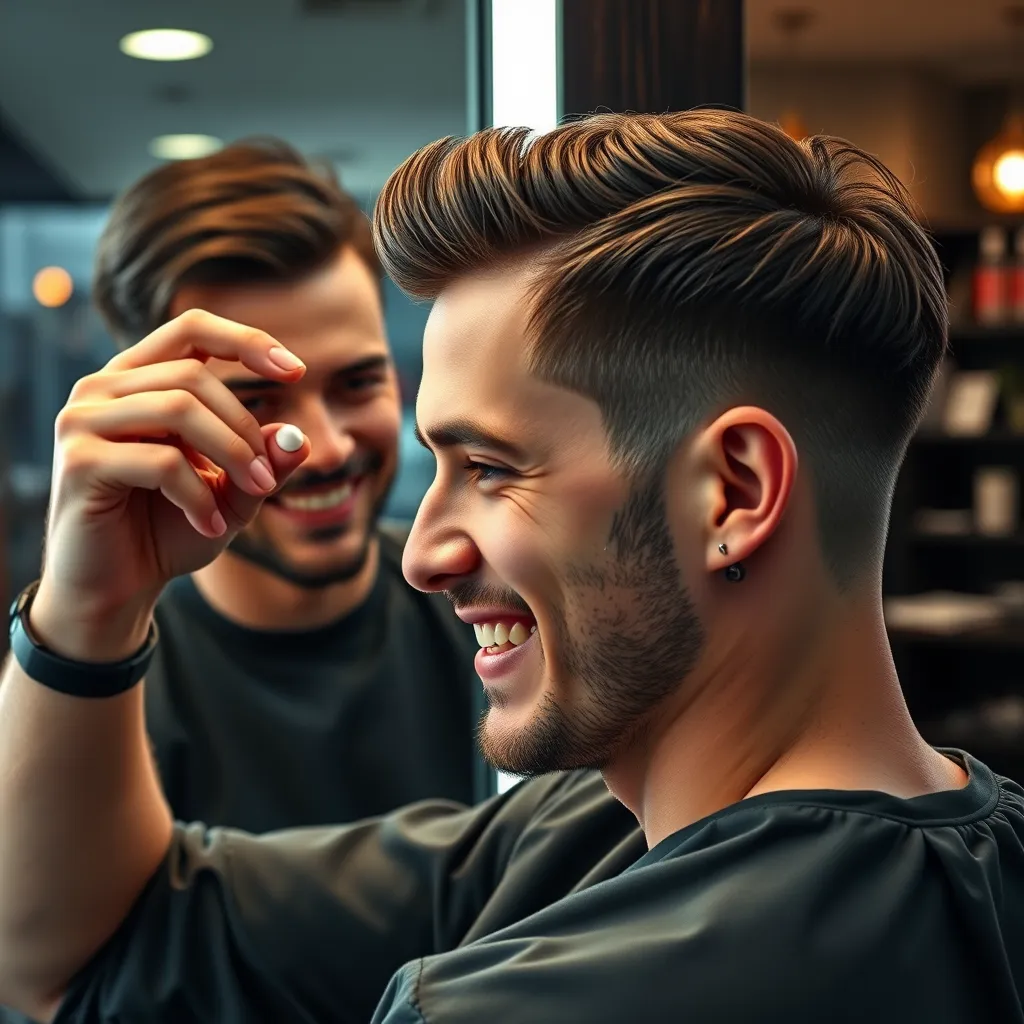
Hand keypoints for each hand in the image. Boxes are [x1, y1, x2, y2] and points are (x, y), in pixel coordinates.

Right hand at [31, 309, 311, 657]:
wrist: (117, 588)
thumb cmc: (170, 531)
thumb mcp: (233, 495)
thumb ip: (265, 462)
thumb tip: (298, 436)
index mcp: (138, 380)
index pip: (192, 329)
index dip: (247, 341)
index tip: (297, 372)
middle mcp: (103, 389)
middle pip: (194, 376)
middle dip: (245, 428)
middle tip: (267, 478)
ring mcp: (82, 420)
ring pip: (178, 408)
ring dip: (230, 454)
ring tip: (252, 493)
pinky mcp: (78, 461)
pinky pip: (161, 460)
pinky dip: (198, 494)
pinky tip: (209, 525)